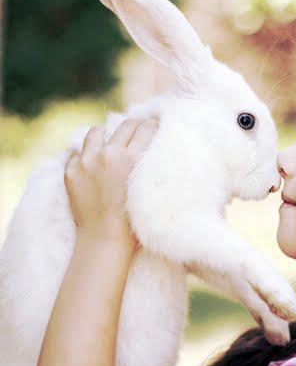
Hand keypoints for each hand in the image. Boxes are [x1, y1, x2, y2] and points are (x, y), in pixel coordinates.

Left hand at [64, 117, 158, 252]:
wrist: (104, 240)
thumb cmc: (134, 222)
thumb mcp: (147, 189)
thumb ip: (147, 166)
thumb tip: (149, 148)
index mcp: (132, 159)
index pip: (146, 129)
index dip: (153, 125)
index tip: (155, 126)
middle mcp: (109, 154)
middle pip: (125, 126)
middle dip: (134, 126)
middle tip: (138, 130)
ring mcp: (87, 162)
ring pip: (96, 132)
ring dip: (105, 135)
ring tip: (108, 142)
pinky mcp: (70, 172)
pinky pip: (76, 152)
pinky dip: (84, 155)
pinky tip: (90, 162)